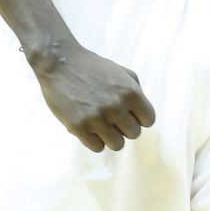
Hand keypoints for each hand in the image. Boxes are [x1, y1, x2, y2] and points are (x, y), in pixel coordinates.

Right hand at [30, 42, 155, 152]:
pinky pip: (98, 147)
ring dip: (111, 136)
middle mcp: (116, 106)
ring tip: (101, 124)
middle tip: (112, 117)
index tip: (129, 113)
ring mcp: (97, 118)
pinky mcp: (79, 127)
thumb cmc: (92, 66)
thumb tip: (142, 114)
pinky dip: (94, 140)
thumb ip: (135, 89)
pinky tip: (89, 127)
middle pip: (134, 134)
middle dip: (125, 126)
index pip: (149, 120)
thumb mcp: (120, 71)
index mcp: (130, 91)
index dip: (139, 117)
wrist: (60, 62)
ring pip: (118, 145)